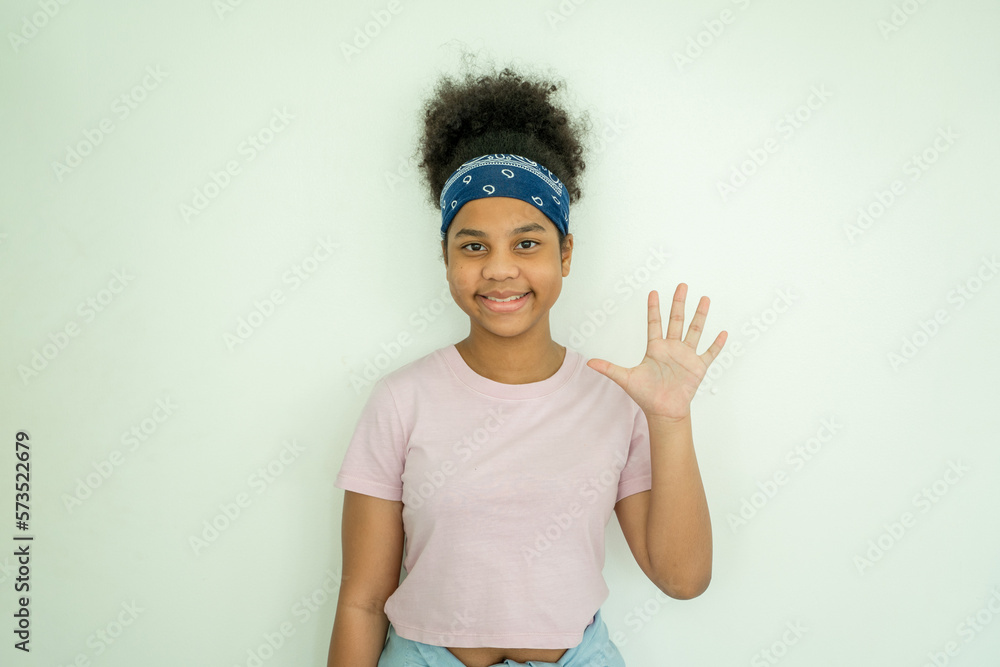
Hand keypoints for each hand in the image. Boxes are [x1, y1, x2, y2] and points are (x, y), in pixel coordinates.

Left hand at [586, 284, 726, 421]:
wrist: (663, 412)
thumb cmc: (646, 396)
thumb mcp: (626, 379)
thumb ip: (609, 369)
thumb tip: (589, 363)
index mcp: (655, 349)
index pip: (654, 323)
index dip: (654, 308)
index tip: (653, 292)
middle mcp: (672, 349)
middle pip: (676, 320)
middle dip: (679, 303)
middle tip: (682, 286)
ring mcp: (686, 356)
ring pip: (694, 331)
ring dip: (700, 316)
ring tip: (705, 299)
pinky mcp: (698, 367)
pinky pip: (709, 353)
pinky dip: (716, 344)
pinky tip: (722, 333)